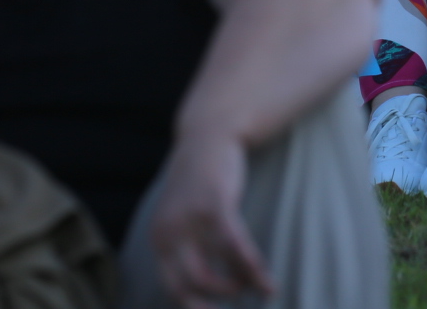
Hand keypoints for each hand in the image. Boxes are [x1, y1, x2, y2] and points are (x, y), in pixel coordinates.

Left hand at [147, 135, 272, 308]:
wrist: (208, 135)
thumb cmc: (201, 181)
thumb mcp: (182, 215)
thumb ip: (185, 245)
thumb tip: (203, 286)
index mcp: (159, 238)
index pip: (171, 287)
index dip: (193, 307)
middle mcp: (167, 232)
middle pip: (188, 287)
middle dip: (214, 303)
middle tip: (237, 302)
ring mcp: (188, 220)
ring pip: (210, 275)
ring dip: (236, 287)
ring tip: (256, 287)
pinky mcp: (214, 206)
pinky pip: (235, 250)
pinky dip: (253, 271)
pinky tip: (268, 284)